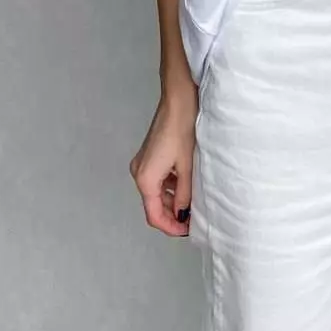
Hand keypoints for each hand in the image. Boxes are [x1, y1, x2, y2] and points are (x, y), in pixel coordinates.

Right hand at [129, 85, 197, 236]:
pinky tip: (185, 185)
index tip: (187, 231)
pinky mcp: (148, 155)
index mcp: (145, 179)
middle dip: (172, 215)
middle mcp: (138, 173)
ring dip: (172, 200)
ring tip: (192, 203)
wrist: (178, 100)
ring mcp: (142, 163)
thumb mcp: (187, 166)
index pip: (154, 215)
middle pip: (153, 205)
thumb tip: (183, 215)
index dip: (170, 227)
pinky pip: (157, 179)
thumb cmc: (183, 130)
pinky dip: (169, 186)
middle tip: (192, 219)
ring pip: (155, 192)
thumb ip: (184, 194)